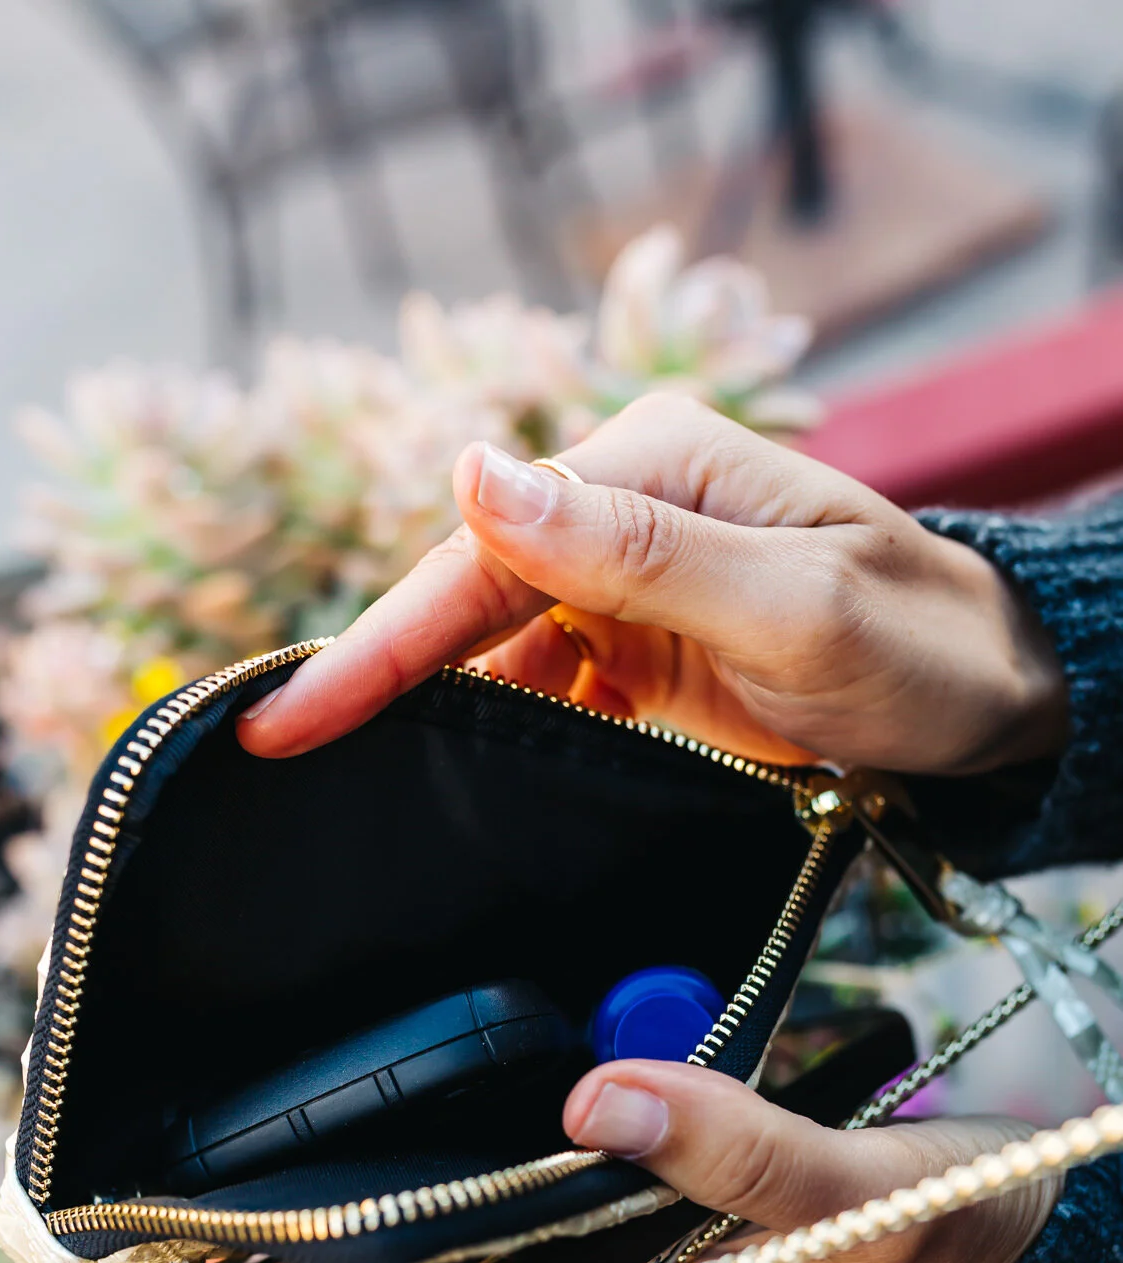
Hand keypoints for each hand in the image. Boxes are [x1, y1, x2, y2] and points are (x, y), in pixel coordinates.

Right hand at [239, 391, 1065, 774]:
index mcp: (650, 467)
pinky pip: (541, 692)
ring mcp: (626, 582)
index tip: (287, 714)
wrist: (987, 699)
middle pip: (467, 600)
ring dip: (435, 718)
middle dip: (380, 679)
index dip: (379, 640)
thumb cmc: (915, 642)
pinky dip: (497, 738)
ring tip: (348, 791)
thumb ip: (636, 551)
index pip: (482, 553)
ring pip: (493, 654)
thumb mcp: (788, 602)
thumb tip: (474, 474)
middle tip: (279, 756)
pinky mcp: (636, 648)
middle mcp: (622, 511)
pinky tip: (459, 787)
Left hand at [349, 1062, 1060, 1262]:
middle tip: (229, 1222)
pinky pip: (554, 1181)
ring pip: (498, 1241)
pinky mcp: (672, 1190)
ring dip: (408, 1214)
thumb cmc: (950, 1228)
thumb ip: (737, 1154)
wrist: (1024, 1207)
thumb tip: (592, 1100)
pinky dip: (493, 1154)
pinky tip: (453, 1098)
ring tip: (300, 1155)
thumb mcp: (854, 1201)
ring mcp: (648, 1241)